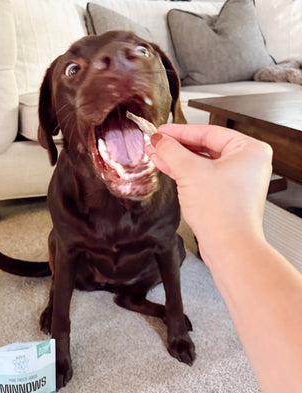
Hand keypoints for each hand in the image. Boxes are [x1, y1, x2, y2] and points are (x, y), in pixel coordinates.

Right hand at [146, 124, 272, 259]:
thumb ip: (171, 151)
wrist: (228, 246)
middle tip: (157, 143)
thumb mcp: (190, 172)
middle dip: (176, 146)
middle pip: (204, 147)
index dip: (180, 131)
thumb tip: (160, 140)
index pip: (208, 132)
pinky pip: (203, 177)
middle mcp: (246, 164)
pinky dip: (185, 173)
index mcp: (249, 150)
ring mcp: (237, 181)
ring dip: (177, 159)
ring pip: (201, 163)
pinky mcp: (226, 195)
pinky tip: (167, 168)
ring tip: (156, 154)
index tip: (162, 131)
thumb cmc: (223, 213)